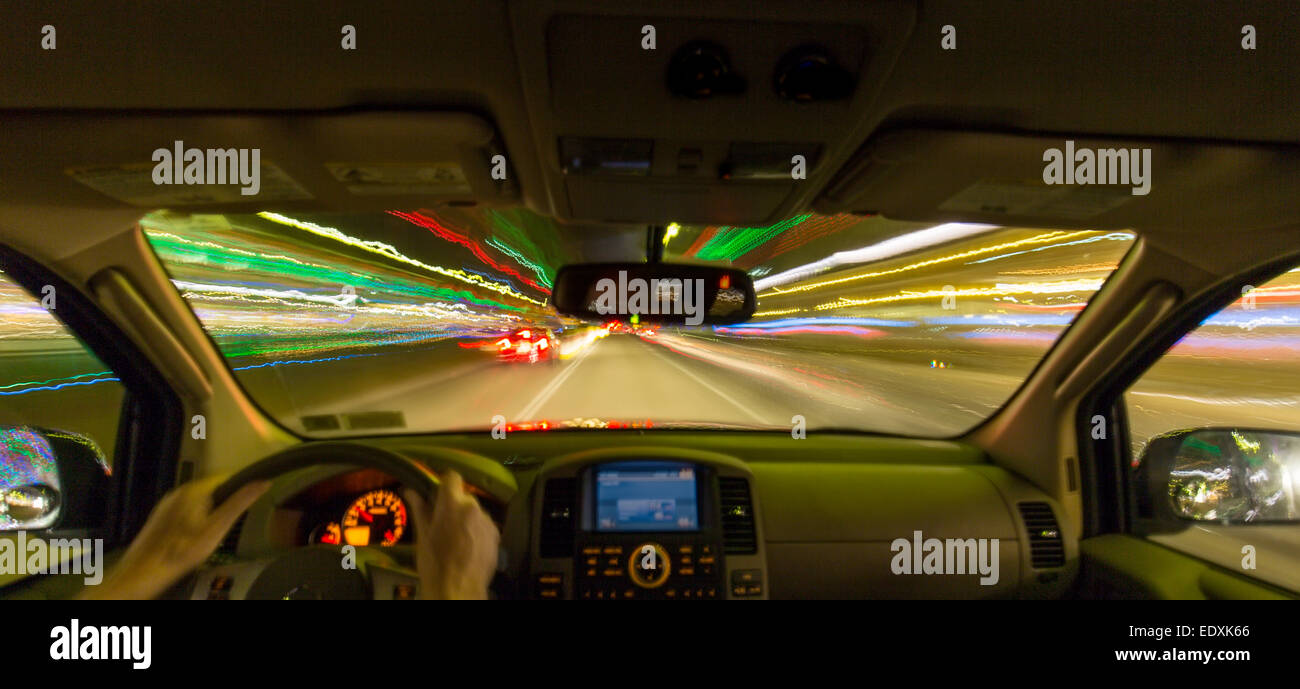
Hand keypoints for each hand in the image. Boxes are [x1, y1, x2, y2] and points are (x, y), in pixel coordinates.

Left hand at [80, 475, 270, 599]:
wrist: (143, 572)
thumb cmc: (184, 549)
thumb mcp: (218, 527)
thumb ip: (240, 502)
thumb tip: (263, 481)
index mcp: (194, 489)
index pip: (226, 477)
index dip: (240, 488)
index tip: (248, 504)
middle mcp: (179, 491)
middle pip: (212, 490)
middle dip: (223, 504)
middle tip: (228, 526)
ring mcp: (167, 504)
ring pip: (197, 502)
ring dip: (208, 514)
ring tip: (211, 536)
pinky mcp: (159, 518)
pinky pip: (185, 513)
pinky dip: (194, 522)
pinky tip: (192, 540)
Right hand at [405, 472, 498, 599]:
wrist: (458, 590)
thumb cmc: (434, 563)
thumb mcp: (423, 535)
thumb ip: (420, 509)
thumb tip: (410, 491)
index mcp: (452, 504)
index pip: (452, 477)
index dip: (444, 484)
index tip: (438, 495)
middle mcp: (473, 507)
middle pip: (463, 497)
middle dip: (454, 506)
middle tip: (442, 524)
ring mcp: (487, 521)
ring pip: (474, 512)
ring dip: (466, 519)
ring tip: (456, 540)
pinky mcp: (496, 534)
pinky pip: (484, 525)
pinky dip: (476, 531)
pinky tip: (468, 548)